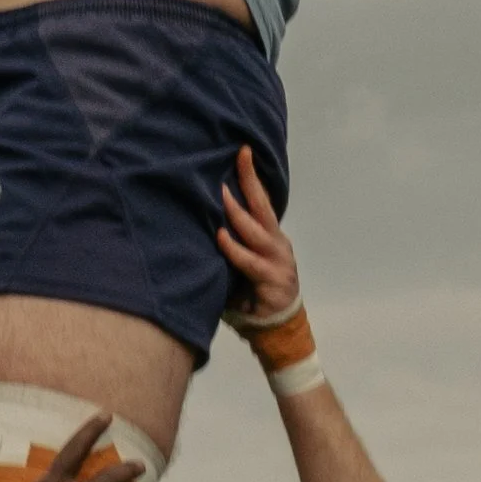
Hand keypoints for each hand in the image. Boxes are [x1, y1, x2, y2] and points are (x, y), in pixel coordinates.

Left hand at [218, 142, 301, 328]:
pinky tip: (221, 236)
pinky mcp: (272, 280)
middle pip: (263, 206)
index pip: (262, 201)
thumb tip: (201, 223)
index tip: (242, 152)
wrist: (279, 329)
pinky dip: (234, 249)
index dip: (252, 177)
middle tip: (239, 156)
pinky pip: (249, 261)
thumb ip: (234, 245)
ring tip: (222, 194)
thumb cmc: (255, 295)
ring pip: (256, 231)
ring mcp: (277, 260)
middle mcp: (277, 243)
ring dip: (237, 212)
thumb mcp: (245, 265)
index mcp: (271, 237)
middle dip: (251, 180)